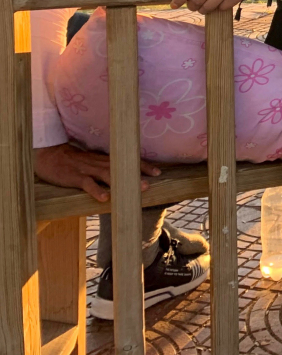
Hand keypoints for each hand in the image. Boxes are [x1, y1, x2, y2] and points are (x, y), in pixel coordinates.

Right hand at [34, 143, 159, 201]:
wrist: (49, 156)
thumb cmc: (72, 161)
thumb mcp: (92, 162)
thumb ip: (105, 167)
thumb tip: (122, 174)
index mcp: (103, 159)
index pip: (126, 161)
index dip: (142, 165)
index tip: (158, 171)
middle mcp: (98, 163)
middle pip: (121, 167)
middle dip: (137, 173)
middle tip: (152, 182)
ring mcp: (86, 169)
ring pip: (108, 175)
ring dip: (123, 182)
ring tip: (136, 189)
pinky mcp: (74, 177)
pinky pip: (86, 184)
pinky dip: (96, 191)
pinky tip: (104, 198)